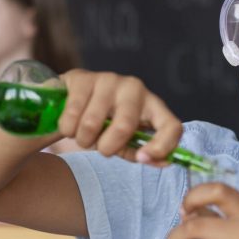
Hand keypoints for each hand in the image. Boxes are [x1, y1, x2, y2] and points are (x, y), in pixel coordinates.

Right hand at [57, 70, 181, 166]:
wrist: (71, 100)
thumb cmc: (104, 124)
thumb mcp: (124, 141)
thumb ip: (138, 152)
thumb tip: (154, 160)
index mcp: (152, 106)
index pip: (172, 126)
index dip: (162, 147)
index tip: (142, 159)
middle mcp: (135, 88)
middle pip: (125, 126)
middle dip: (106, 147)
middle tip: (99, 148)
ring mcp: (109, 80)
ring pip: (92, 124)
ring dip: (83, 140)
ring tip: (83, 135)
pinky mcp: (83, 78)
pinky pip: (72, 115)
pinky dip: (67, 129)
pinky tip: (70, 124)